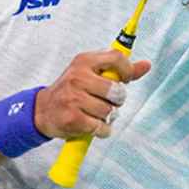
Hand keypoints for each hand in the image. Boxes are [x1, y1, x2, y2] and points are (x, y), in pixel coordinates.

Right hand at [34, 50, 150, 139]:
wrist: (42, 110)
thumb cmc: (71, 90)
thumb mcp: (91, 73)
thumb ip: (119, 70)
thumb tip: (146, 65)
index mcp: (83, 61)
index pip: (116, 58)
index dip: (127, 71)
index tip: (124, 81)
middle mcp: (77, 77)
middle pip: (117, 91)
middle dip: (116, 101)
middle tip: (105, 101)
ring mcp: (74, 98)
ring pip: (110, 111)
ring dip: (108, 117)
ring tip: (95, 113)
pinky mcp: (73, 118)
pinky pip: (102, 127)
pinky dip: (101, 130)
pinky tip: (91, 125)